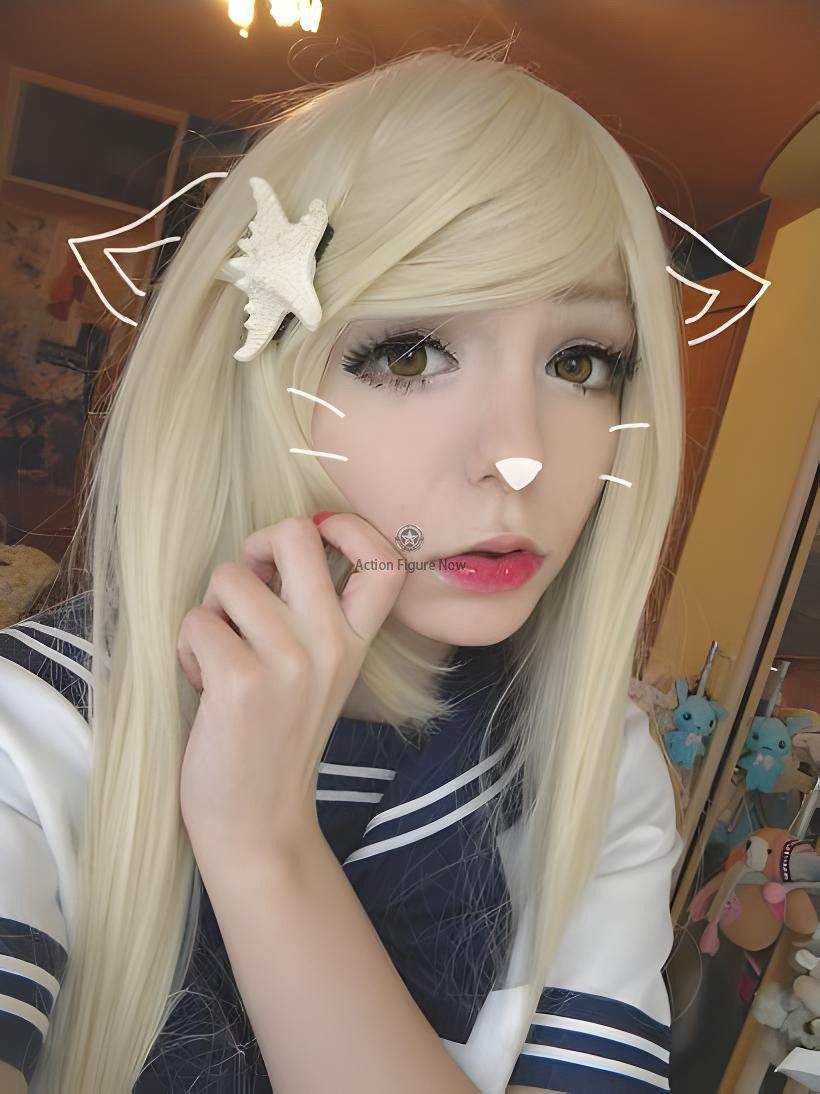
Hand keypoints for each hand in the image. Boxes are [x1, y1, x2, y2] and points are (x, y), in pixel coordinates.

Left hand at [176, 514, 405, 864]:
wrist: (257, 819)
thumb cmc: (275, 736)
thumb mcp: (319, 672)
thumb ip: (310, 613)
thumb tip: (268, 549)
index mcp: (356, 641)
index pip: (385, 559)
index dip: (348, 527)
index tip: (316, 540)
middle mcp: (332, 643)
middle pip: (296, 534)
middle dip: (257, 546)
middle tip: (248, 584)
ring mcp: (289, 661)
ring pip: (229, 576)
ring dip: (211, 610)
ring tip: (219, 654)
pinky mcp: (242, 681)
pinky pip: (198, 621)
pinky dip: (189, 646)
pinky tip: (203, 683)